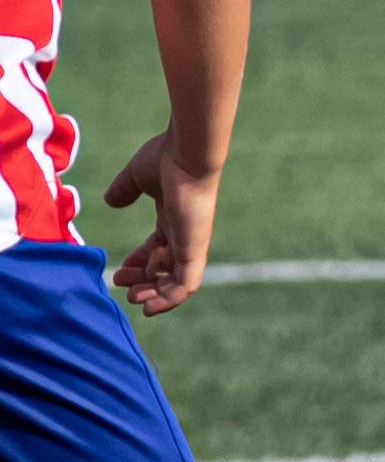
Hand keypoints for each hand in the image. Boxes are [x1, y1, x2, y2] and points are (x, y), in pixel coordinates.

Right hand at [101, 129, 217, 313]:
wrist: (188, 153)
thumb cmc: (166, 160)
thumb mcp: (136, 178)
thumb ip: (124, 190)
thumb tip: (111, 201)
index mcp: (173, 218)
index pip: (159, 249)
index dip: (140, 263)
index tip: (120, 270)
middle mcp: (185, 233)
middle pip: (166, 267)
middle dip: (143, 281)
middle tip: (121, 284)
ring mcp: (192, 242)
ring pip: (176, 281)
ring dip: (155, 294)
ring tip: (134, 298)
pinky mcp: (195, 249)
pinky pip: (188, 284)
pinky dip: (171, 299)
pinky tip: (152, 308)